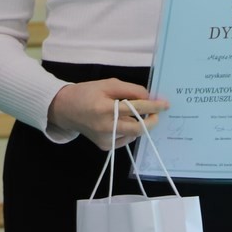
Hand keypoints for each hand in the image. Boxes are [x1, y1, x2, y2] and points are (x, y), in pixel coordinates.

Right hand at [48, 79, 168, 150]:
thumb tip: (149, 97)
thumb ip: (130, 90)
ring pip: (133, 134)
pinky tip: (122, 122)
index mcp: (105, 109)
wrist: (65, 110)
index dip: (153, 106)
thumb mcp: (108, 84)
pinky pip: (126, 138)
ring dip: (139, 123)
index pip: (136, 108)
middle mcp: (105, 127)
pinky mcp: (105, 146)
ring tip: (133, 113)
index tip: (165, 104)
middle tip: (156, 113)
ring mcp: (105, 140)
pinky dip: (129, 130)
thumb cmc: (86, 93)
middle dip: (152, 120)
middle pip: (138, 128)